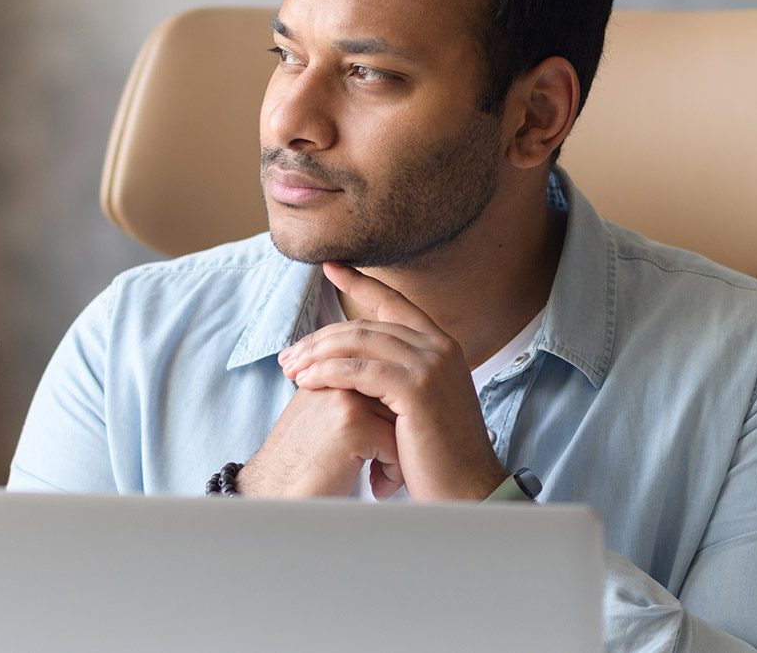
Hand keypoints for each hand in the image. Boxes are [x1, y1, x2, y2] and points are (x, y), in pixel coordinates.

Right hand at [237, 387, 405, 498]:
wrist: (272, 496)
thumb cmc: (298, 467)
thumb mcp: (317, 420)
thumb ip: (345, 401)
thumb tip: (390, 401)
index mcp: (325, 373)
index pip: (380, 381)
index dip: (389, 416)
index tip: (380, 448)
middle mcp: (334, 380)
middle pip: (395, 397)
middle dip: (399, 433)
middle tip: (386, 464)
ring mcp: (344, 400)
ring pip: (402, 419)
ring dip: (399, 453)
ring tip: (381, 477)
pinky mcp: (353, 426)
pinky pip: (397, 444)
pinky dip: (394, 472)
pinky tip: (377, 489)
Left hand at [277, 262, 506, 499]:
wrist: (469, 490)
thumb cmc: (437, 456)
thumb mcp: (416, 405)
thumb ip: (393, 378)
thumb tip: (351, 369)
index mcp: (439, 345)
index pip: (393, 302)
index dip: (360, 281)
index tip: (330, 267)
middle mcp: (438, 346)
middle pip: (364, 326)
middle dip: (319, 339)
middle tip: (287, 356)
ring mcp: (431, 364)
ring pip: (358, 343)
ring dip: (316, 355)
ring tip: (289, 370)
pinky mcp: (417, 387)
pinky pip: (359, 371)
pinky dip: (327, 373)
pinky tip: (306, 382)